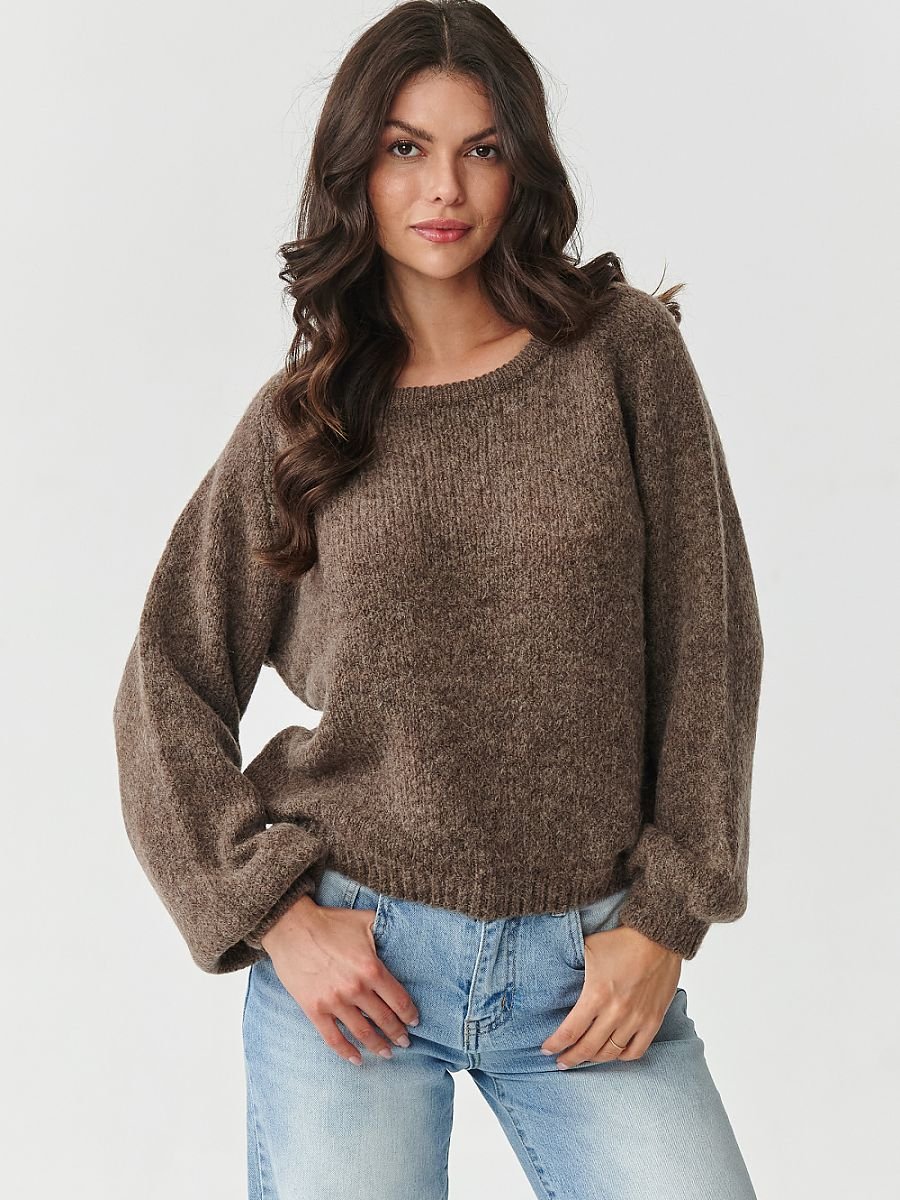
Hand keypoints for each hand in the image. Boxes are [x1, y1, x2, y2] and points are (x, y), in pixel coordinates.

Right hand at [260, 894, 419, 1064]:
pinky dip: (347, 1052)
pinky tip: (357, 1060)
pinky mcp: (314, 1009)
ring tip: (387, 1053)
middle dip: (398, 1034)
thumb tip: (405, 929)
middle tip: (405, 1042)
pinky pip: (333, 1039)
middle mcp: (356, 989)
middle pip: (384, 1019)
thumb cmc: (329, 922)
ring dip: (378, 1046)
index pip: (399, 1000)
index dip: (410, 1014)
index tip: (415, 1022)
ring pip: (363, 1033)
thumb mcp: (364, 920)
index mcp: (371, 968)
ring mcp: (334, 1002)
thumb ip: (386, 928)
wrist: (291, 927)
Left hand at [541, 925, 681, 1066]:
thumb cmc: (621, 941)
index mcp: (596, 995)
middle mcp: (616, 1012)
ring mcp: (636, 1019)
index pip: (570, 1031)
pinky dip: (621, 1057)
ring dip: (594, 1059)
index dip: (555, 1044)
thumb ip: (571, 966)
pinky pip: (636, 1051)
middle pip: (588, 1048)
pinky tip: (612, 1054)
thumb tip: (553, 973)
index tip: (546, 1050)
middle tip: (561, 1062)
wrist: (657, 938)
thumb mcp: (587, 948)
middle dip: (570, 1058)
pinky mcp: (653, 1021)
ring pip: (610, 1053)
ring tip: (584, 1057)